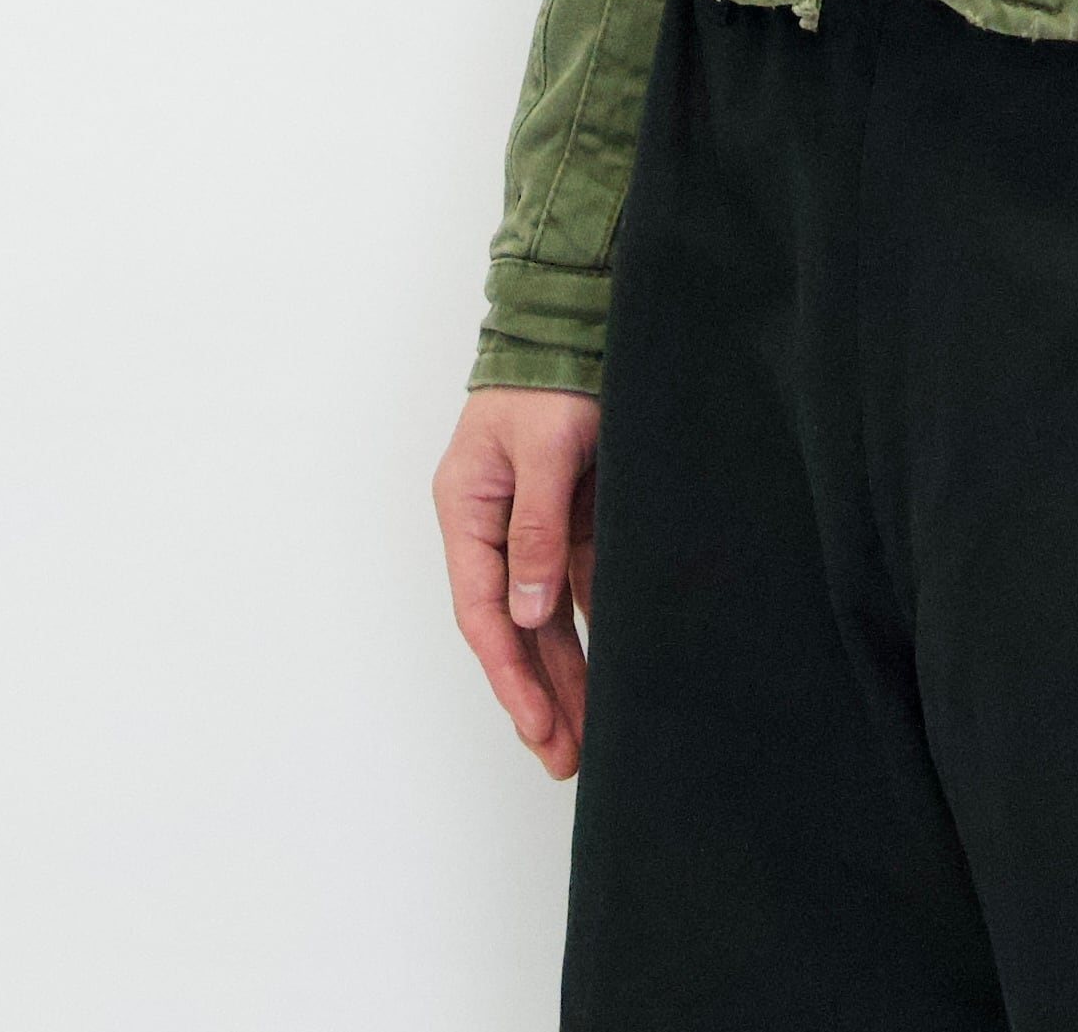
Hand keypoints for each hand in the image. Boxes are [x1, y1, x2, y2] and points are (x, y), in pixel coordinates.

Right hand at [432, 385, 599, 778]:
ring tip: (586, 734)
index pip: (482, 611)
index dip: (509, 674)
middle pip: (514, 626)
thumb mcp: (543, 449)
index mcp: (466, 510)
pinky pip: (580, 582)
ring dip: (565, 670)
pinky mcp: (574, 511)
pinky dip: (593, 624)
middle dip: (538, 692)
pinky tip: (612, 666)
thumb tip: (528, 613)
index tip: (537, 725)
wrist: (577, 320)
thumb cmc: (549, 377)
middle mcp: (494, 524)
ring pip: (547, 613)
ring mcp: (534, 521)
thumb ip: (537, 528)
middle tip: (563, 756)